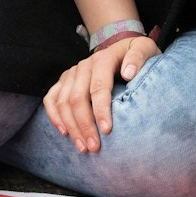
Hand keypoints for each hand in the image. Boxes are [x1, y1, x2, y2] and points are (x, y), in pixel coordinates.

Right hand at [42, 36, 159, 153]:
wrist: (122, 48)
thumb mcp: (145, 49)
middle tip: (94, 148)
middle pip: (77, 98)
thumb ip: (138, 57)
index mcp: (103, 59)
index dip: (101, 110)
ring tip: (82, 147)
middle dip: (85, 125)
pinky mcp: (63, 81)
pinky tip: (64, 133)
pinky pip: (51, 98)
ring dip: (71, 126)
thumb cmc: (137, 54)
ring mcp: (71, 73)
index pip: (99, 87)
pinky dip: (54, 116)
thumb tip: (128, 73)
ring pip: (63, 101)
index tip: (107, 131)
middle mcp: (83, 66)